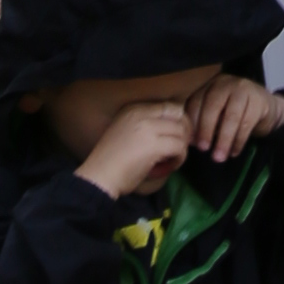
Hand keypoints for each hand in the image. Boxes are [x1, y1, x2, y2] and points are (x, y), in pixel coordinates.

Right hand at [74, 96, 193, 200]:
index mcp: (133, 108)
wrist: (99, 176)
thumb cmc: (111, 160)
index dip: (178, 121)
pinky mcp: (154, 145)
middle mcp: (141, 113)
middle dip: (184, 132)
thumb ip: (146, 126)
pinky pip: (179, 147)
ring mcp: (148, 128)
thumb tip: (175, 128)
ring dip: (182, 147)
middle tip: (180, 147)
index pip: (168, 106)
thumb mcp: (126, 132)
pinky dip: (180, 158)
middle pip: (178, 116)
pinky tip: (172, 165)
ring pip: (181, 132)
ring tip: (173, 159)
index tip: (177, 135)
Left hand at [180, 71, 283, 164]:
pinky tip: (234, 152)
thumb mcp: (217, 114)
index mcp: (211, 86)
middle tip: (203, 149)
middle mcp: (226, 83)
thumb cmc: (236, 113)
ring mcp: (244, 90)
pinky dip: (238, 140)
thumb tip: (190, 141)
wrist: (267, 107)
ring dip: (223, 139)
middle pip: (213, 105)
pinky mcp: (259, 101)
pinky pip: (247, 123)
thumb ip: (203, 122)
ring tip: (219, 157)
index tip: (191, 142)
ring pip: (231, 115)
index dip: (192, 122)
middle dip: (206, 128)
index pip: (196, 101)